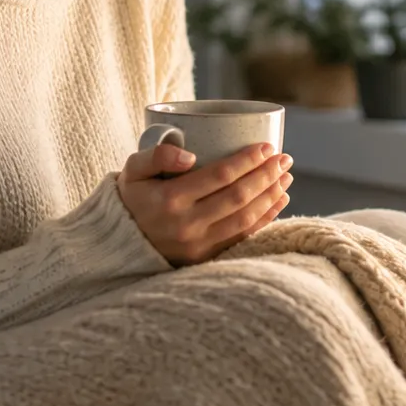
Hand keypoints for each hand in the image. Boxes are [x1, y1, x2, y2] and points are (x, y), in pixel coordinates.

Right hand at [117, 142, 292, 265]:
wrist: (120, 241)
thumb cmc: (133, 196)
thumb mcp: (133, 169)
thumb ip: (156, 155)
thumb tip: (189, 156)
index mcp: (170, 200)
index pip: (220, 176)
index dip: (248, 160)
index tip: (267, 147)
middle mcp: (187, 225)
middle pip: (239, 197)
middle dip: (267, 175)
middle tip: (284, 158)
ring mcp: (198, 246)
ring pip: (245, 219)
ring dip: (271, 196)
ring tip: (286, 177)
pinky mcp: (205, 259)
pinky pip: (242, 238)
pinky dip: (265, 219)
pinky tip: (279, 202)